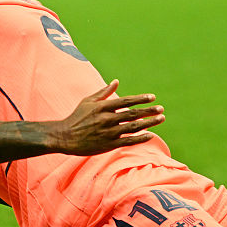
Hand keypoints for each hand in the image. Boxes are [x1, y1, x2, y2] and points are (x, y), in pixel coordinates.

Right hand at [50, 80, 164, 155]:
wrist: (64, 137)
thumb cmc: (77, 117)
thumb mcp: (88, 101)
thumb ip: (104, 92)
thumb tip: (116, 81)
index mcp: (102, 107)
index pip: (126, 101)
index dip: (140, 99)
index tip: (152, 97)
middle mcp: (107, 119)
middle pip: (133, 114)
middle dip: (149, 111)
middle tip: (161, 109)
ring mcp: (108, 133)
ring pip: (133, 127)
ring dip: (149, 123)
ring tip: (160, 119)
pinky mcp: (108, 145)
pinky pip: (128, 141)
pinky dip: (140, 138)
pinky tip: (150, 135)